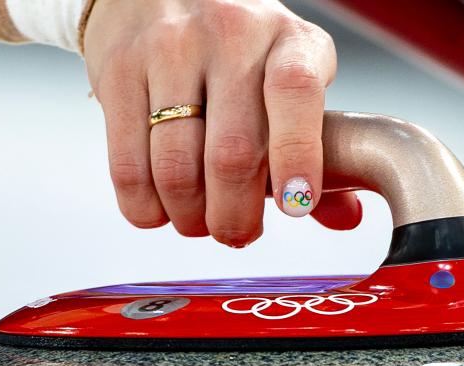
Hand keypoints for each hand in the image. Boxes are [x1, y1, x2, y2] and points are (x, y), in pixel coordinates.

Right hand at [83, 0, 361, 245]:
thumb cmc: (242, 50)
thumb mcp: (291, 77)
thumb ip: (318, 148)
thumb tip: (344, 218)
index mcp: (289, 41)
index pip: (296, 92)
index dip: (298, 156)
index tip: (296, 205)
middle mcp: (231, 36)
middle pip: (231, 154)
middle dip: (234, 217)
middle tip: (236, 233)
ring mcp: (169, 49)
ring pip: (176, 169)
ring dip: (189, 218)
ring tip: (198, 221)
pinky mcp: (119, 69)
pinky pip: (127, 165)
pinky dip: (145, 207)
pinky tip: (160, 209)